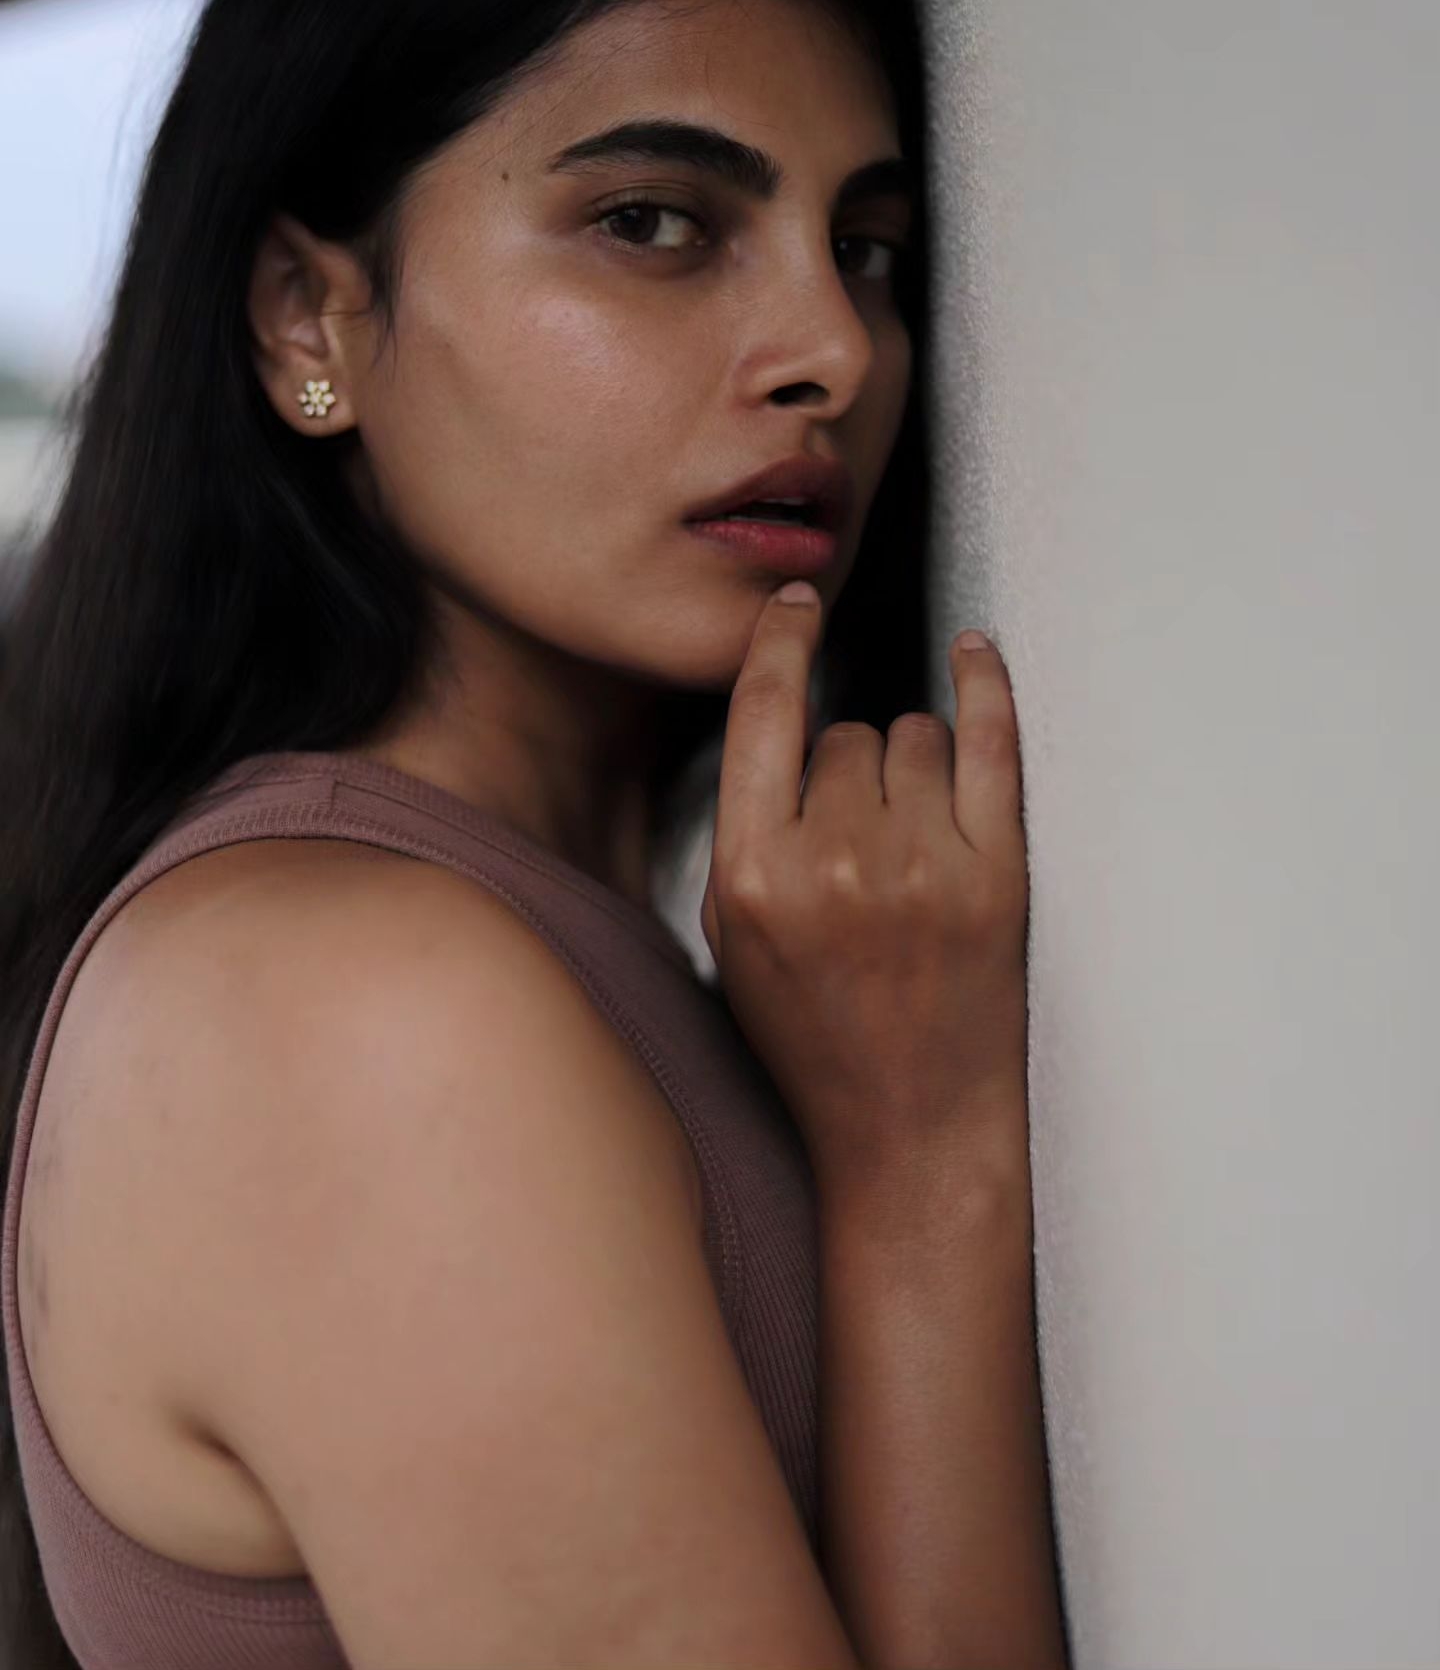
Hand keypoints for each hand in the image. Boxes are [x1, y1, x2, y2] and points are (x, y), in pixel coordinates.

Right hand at [700, 584, 1030, 1188]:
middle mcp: (835, 862)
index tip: (792, 606)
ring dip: (908, 768)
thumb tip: (776, 723)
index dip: (778, 644)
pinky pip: (992, 740)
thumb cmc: (816, 1041)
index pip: (761, 715)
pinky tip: (976, 657)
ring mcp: (923, 865)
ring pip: (912, 737)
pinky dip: (984, 686)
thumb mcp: (732, 943)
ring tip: (909, 846)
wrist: (914, 1128)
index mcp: (753, 877)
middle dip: (847, 770)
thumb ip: (744, 835)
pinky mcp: (999, 873)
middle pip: (845, 736)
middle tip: (861, 845)